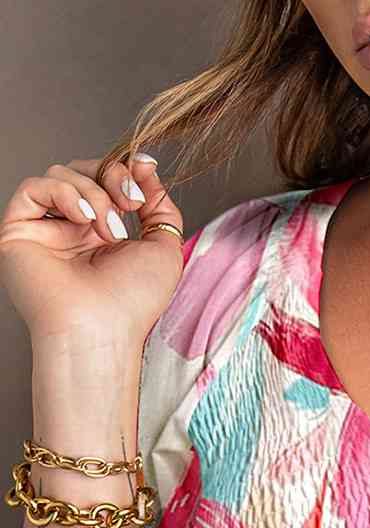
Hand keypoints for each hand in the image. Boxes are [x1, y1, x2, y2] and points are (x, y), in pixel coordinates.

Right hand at [0, 154, 182, 346]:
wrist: (101, 330)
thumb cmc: (133, 303)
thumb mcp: (165, 248)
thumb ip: (161, 207)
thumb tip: (146, 167)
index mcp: (102, 233)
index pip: (106, 180)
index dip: (125, 171)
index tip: (145, 171)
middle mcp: (71, 230)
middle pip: (83, 170)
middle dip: (112, 176)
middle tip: (130, 202)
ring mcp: (45, 229)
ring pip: (61, 175)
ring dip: (94, 195)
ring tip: (109, 230)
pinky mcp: (18, 231)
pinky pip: (34, 187)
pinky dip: (63, 194)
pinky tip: (83, 220)